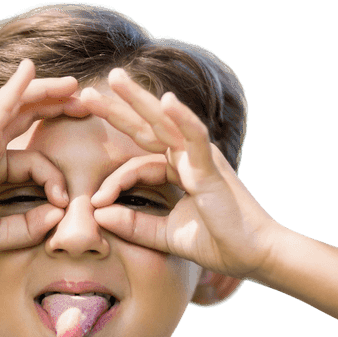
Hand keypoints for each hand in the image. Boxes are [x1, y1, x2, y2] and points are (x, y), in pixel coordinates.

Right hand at [0, 60, 84, 258]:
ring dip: (47, 92)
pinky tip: (30, 68)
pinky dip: (16, 87)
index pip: (34, 164)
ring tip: (74, 84)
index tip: (62, 202)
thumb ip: (29, 226)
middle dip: (57, 109)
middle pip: (27, 119)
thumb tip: (60, 212)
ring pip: (19, 107)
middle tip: (85, 104)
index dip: (55, 180)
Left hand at [81, 68, 282, 278]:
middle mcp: (189, 157)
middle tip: (86, 93)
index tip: (94, 200)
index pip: (138, 163)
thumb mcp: (164, 236)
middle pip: (146, 127)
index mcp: (179, 171)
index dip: (113, 180)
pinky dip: (182, 118)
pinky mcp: (212, 167)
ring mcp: (201, 158)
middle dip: (117, 108)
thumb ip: (132, 224)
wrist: (252, 255)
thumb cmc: (216, 242)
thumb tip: (97, 214)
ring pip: (165, 122)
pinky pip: (195, 137)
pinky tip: (167, 101)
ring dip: (139, 99)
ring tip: (115, 79)